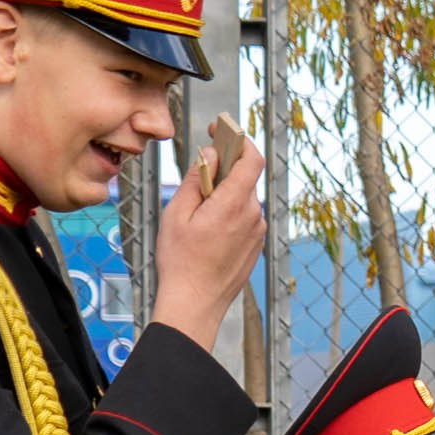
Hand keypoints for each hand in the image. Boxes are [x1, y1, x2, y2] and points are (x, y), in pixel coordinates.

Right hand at [148, 120, 265, 351]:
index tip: (222, 130)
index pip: (251, 159)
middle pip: (244, 178)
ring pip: (243, 198)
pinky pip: (244, 217)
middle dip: (223, 169)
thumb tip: (211, 155)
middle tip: (198, 173)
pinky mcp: (255, 245)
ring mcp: (257, 232)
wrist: (195, 304)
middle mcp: (252, 216)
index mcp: (234, 204)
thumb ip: (196, 179)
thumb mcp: (177, 213)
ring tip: (196, 212)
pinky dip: (228, 211)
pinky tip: (207, 229)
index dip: (239, 139)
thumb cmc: (181, 261)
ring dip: (223, 194)